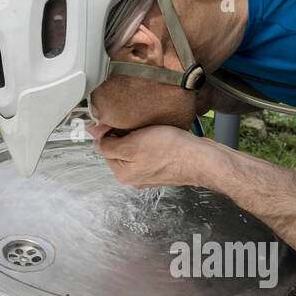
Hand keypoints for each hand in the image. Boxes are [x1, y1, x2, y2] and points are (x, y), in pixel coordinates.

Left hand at [92, 124, 218, 188]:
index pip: (102, 147)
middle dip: (123, 133)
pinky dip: (150, 139)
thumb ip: (108, 144)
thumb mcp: (132, 145)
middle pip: (118, 147)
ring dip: (137, 134)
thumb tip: (93, 136)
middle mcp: (134, 176)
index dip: (106, 130)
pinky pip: (148, 149)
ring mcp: (148, 172)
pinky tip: (158, 133)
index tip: (115, 119)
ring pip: (133, 147)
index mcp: (122, 173)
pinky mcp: (161, 165)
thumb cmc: (172, 152)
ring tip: (148, 129)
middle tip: (136, 124)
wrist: (203, 159)